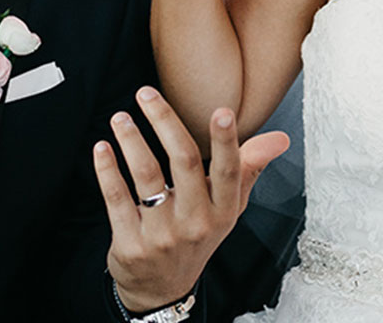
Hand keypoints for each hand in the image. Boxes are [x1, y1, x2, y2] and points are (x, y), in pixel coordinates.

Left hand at [94, 86, 289, 312]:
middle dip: (164, 122)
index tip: (222, 111)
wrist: (162, 289)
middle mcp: (195, 223)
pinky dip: (107, 169)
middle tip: (146, 94)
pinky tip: (102, 148)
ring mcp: (161, 235)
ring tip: (120, 118)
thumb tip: (279, 139)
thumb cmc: (197, 236)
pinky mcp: (130, 243)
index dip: (226, 142)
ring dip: (131, 141)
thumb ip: (249, 168)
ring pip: (146, 176)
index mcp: (223, 211)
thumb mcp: (228, 209)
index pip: (229, 172)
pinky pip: (116, 198)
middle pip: (183, 162)